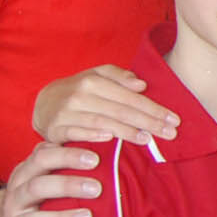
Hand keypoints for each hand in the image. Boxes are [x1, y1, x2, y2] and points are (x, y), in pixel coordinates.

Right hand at [0, 141, 101, 216]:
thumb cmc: (36, 198)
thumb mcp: (42, 175)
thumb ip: (62, 159)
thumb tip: (103, 139)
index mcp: (25, 174)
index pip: (42, 158)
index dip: (68, 156)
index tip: (96, 158)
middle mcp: (16, 197)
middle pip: (38, 186)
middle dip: (67, 185)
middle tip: (97, 188)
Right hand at [31, 64, 177, 145]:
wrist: (43, 104)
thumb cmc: (78, 90)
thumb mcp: (96, 76)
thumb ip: (119, 77)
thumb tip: (141, 85)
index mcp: (94, 80)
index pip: (130, 96)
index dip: (153, 108)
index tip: (174, 119)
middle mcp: (81, 95)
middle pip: (120, 110)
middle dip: (148, 122)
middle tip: (170, 133)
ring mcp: (67, 112)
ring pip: (102, 122)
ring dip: (126, 131)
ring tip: (148, 139)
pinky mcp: (55, 129)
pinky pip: (77, 133)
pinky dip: (93, 136)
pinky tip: (111, 140)